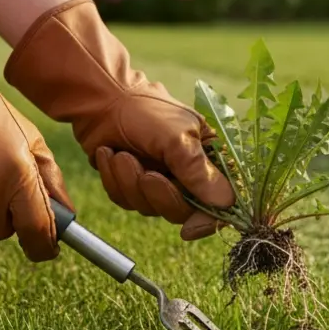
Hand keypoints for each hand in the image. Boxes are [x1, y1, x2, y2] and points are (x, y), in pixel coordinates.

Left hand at [3, 0, 235, 239]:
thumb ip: (200, 171)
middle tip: (145, 174)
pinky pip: (127, 201)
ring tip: (120, 155)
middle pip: (183, 211)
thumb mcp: (176, 138)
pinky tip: (109, 156)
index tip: (189, 229)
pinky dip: (115, 181)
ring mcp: (162, 181)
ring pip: (151, 208)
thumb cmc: (145, 111)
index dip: (208, 219)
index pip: (222, 201)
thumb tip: (227, 203)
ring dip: (130, 183)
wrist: (101, 100)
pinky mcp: (134, 185)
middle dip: (159, 195)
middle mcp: (190, 175)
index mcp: (212, 159)